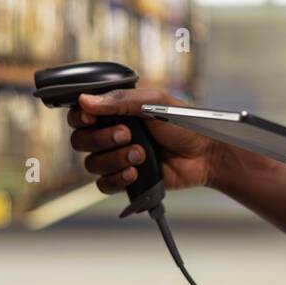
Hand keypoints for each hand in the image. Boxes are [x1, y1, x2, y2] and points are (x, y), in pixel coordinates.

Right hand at [68, 88, 221, 194]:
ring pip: (92, 164)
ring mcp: (118, 157)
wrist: (205, 154)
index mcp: (116, 111)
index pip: (80, 114)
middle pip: (81, 140)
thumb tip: (85, 100)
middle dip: (102, 138)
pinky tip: (134, 173)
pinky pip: (104, 185)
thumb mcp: (155, 103)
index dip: (80, 118)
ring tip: (141, 154)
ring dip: (114, 159)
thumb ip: (120, 101)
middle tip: (128, 134)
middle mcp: (112, 133)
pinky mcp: (126, 178)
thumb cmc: (184, 123)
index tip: (91, 118)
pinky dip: (116, 179)